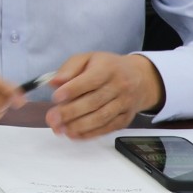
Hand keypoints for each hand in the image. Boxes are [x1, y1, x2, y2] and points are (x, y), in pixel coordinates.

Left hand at [45, 52, 164, 138]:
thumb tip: (53, 82)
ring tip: (60, 129)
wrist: (139, 78)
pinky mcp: (125, 119)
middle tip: (52, 118)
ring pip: (101, 118)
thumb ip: (69, 69)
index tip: (56, 97)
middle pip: (94, 102)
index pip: (90, 80)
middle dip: (71, 112)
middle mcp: (119, 87)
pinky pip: (107, 128)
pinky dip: (90, 134)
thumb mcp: (87, 59)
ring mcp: (124, 104)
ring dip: (79, 126)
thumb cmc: (107, 67)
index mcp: (107, 68)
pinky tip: (74, 134)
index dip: (72, 90)